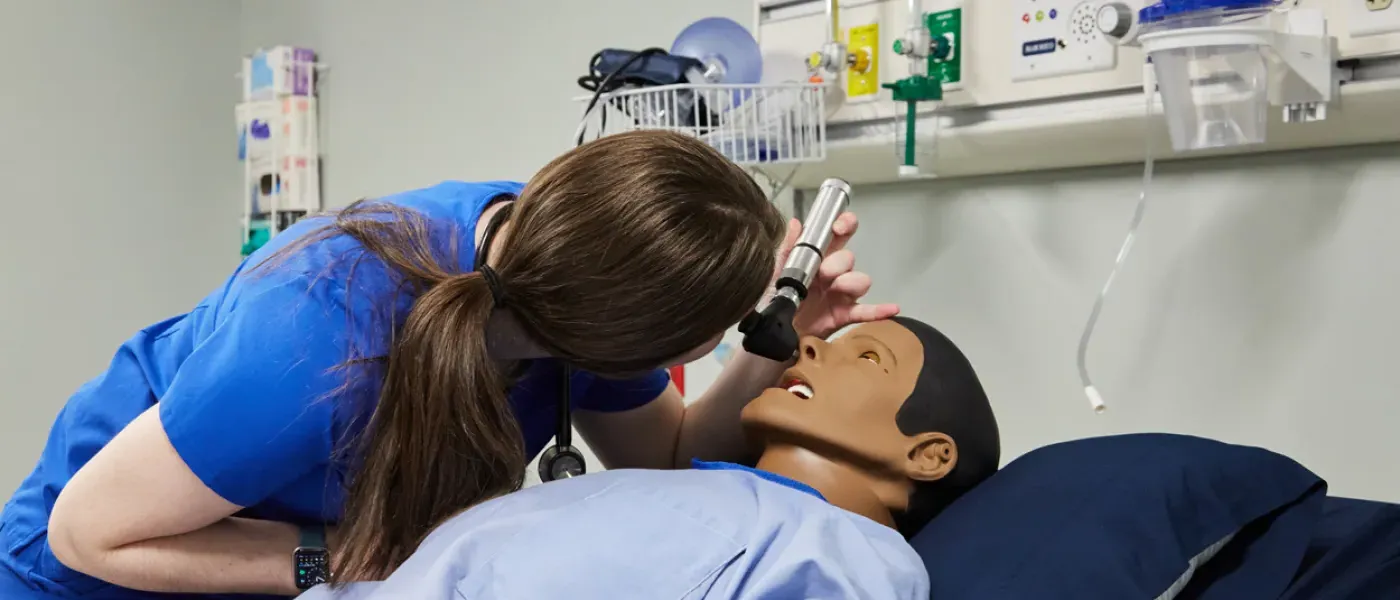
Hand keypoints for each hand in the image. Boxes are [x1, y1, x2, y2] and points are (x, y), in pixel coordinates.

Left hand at [775, 213, 898, 340]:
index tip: (839, 227)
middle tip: (823, 273)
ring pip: (860, 280)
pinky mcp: (844, 315)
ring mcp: (841, 294)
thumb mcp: (776, 271)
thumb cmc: (774, 298)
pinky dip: (880, 310)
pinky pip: (866, 311)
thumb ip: (787, 248)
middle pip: (849, 258)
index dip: (845, 225)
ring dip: (850, 283)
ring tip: (835, 289)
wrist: (773, 330)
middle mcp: (833, 273)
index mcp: (818, 258)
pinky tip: (892, 308)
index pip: (840, 235)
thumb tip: (796, 224)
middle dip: (838, 263)